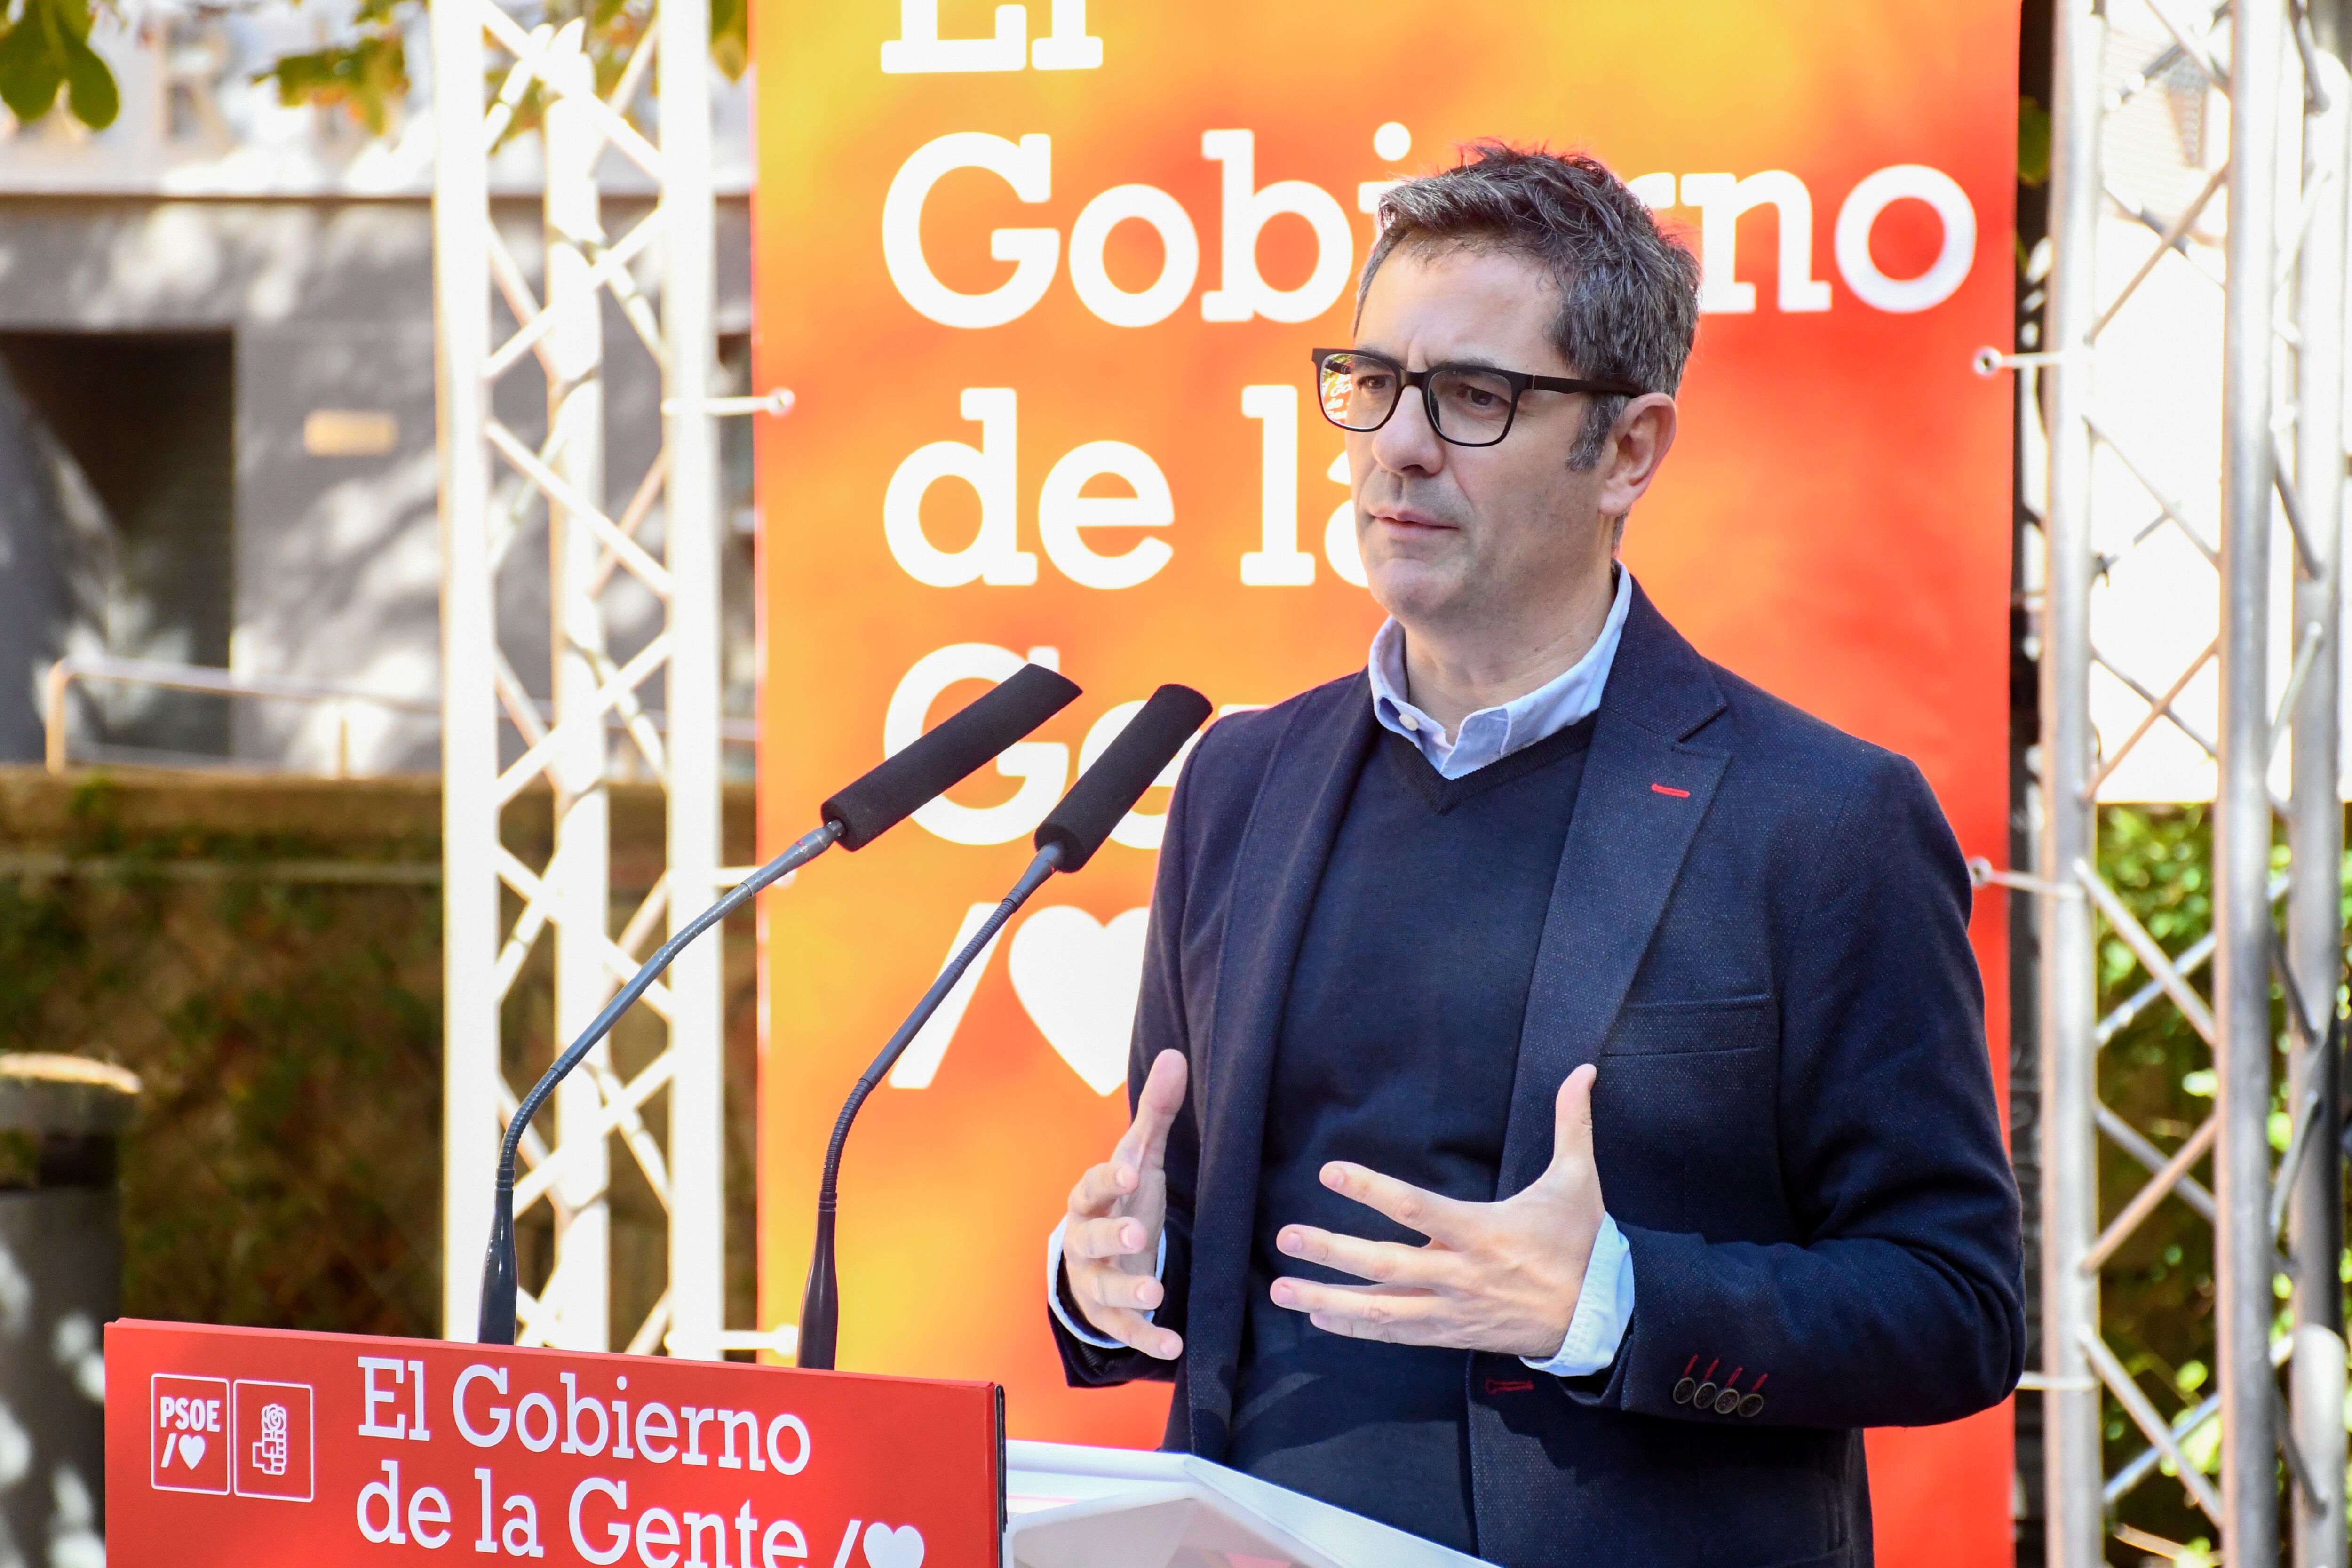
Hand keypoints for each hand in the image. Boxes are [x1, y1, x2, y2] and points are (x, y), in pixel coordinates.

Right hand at [1061, 1048, 1187, 1359]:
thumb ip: (1156, 1113)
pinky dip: (1148, 1339)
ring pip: (1104, 1289)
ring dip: (1128, 1293)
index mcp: (1089, 1198)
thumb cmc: (1123, 1200)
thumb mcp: (1139, 1159)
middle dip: (1110, 1236)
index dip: (1107, 1179)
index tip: (1130, 1170)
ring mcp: (1094, 1281)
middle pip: (1088, 1238)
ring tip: (1155, 1295)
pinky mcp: (1110, 1316)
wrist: (1099, 1257)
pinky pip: (1125, 1332)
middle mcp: (1083, 1240)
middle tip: (1136, 1234)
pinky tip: (1174, 1345)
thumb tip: (1175, 1055)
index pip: (1091, 1185)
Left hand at [1270, 1063, 1604, 1357]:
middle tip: (1285, 1237)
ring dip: (1328, 1301)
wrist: (1600, 1317)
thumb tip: (1585, 1068)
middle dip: (1332, 1252)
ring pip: (1382, 1311)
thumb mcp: (1579, 1180)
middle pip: (1386, 1266)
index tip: (1329, 1171)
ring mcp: (1453, 1310)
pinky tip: (1318, 1317)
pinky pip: (1396, 1334)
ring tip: (1280, 1289)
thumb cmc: (1583, 1242)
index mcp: (1484, 1232)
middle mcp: (1461, 1275)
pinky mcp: (1451, 1334)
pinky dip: (1355, 1327)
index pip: (1417, 1209)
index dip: (1371, 1190)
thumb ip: (1572, 1122)